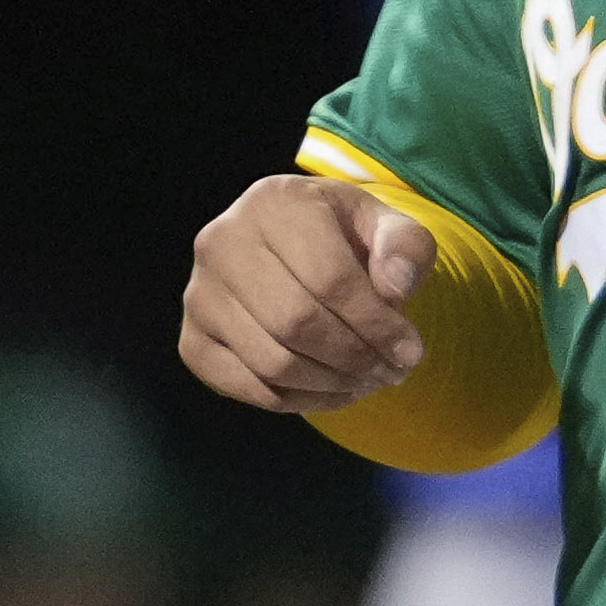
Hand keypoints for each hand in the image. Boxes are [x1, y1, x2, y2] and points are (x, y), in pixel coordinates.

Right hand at [181, 177, 441, 415]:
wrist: (295, 252)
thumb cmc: (346, 240)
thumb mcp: (385, 226)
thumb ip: (405, 247)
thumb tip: (396, 286)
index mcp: (274, 203)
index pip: (329, 277)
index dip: (377, 324)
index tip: (412, 351)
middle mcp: (222, 242)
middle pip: (296, 323)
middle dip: (355, 358)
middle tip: (391, 372)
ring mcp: (200, 294)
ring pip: (271, 361)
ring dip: (331, 384)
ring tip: (367, 381)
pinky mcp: (193, 340)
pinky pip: (245, 387)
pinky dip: (296, 401)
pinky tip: (331, 392)